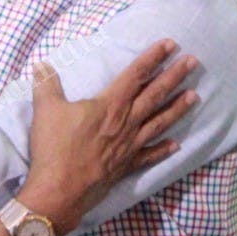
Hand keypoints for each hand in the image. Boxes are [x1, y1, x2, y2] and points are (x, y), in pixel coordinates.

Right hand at [18, 39, 195, 233]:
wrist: (60, 191)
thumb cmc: (54, 149)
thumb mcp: (46, 110)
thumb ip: (46, 85)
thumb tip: (41, 65)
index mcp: (109, 105)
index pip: (135, 75)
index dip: (152, 58)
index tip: (170, 44)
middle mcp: (125, 122)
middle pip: (155, 95)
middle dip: (174, 76)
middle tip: (193, 62)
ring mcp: (129, 145)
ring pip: (159, 122)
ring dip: (177, 108)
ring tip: (195, 96)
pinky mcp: (126, 166)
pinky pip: (149, 155)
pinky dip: (163, 150)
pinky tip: (176, 145)